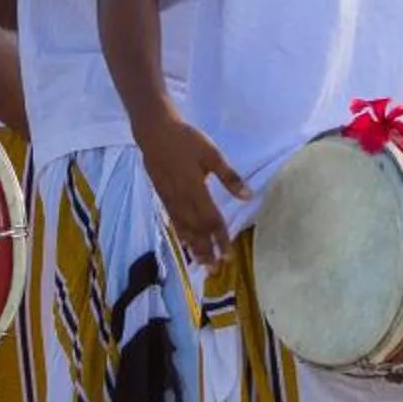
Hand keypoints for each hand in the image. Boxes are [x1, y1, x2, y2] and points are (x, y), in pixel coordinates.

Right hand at [136, 117, 249, 267]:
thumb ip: (229, 177)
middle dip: (207, 250)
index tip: (229, 254)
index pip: (211, 219)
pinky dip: (181, 236)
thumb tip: (248, 196)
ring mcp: (170, 200)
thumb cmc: (186, 140)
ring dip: (194, 248)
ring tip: (203, 264)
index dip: (220, 238)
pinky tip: (186, 244)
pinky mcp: (163, 197)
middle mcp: (181, 199)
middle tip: (216, 269)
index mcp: (195, 189)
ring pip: (184, 229)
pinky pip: (174, 222)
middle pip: (196, 230)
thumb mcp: (212, 154)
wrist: (154, 132)